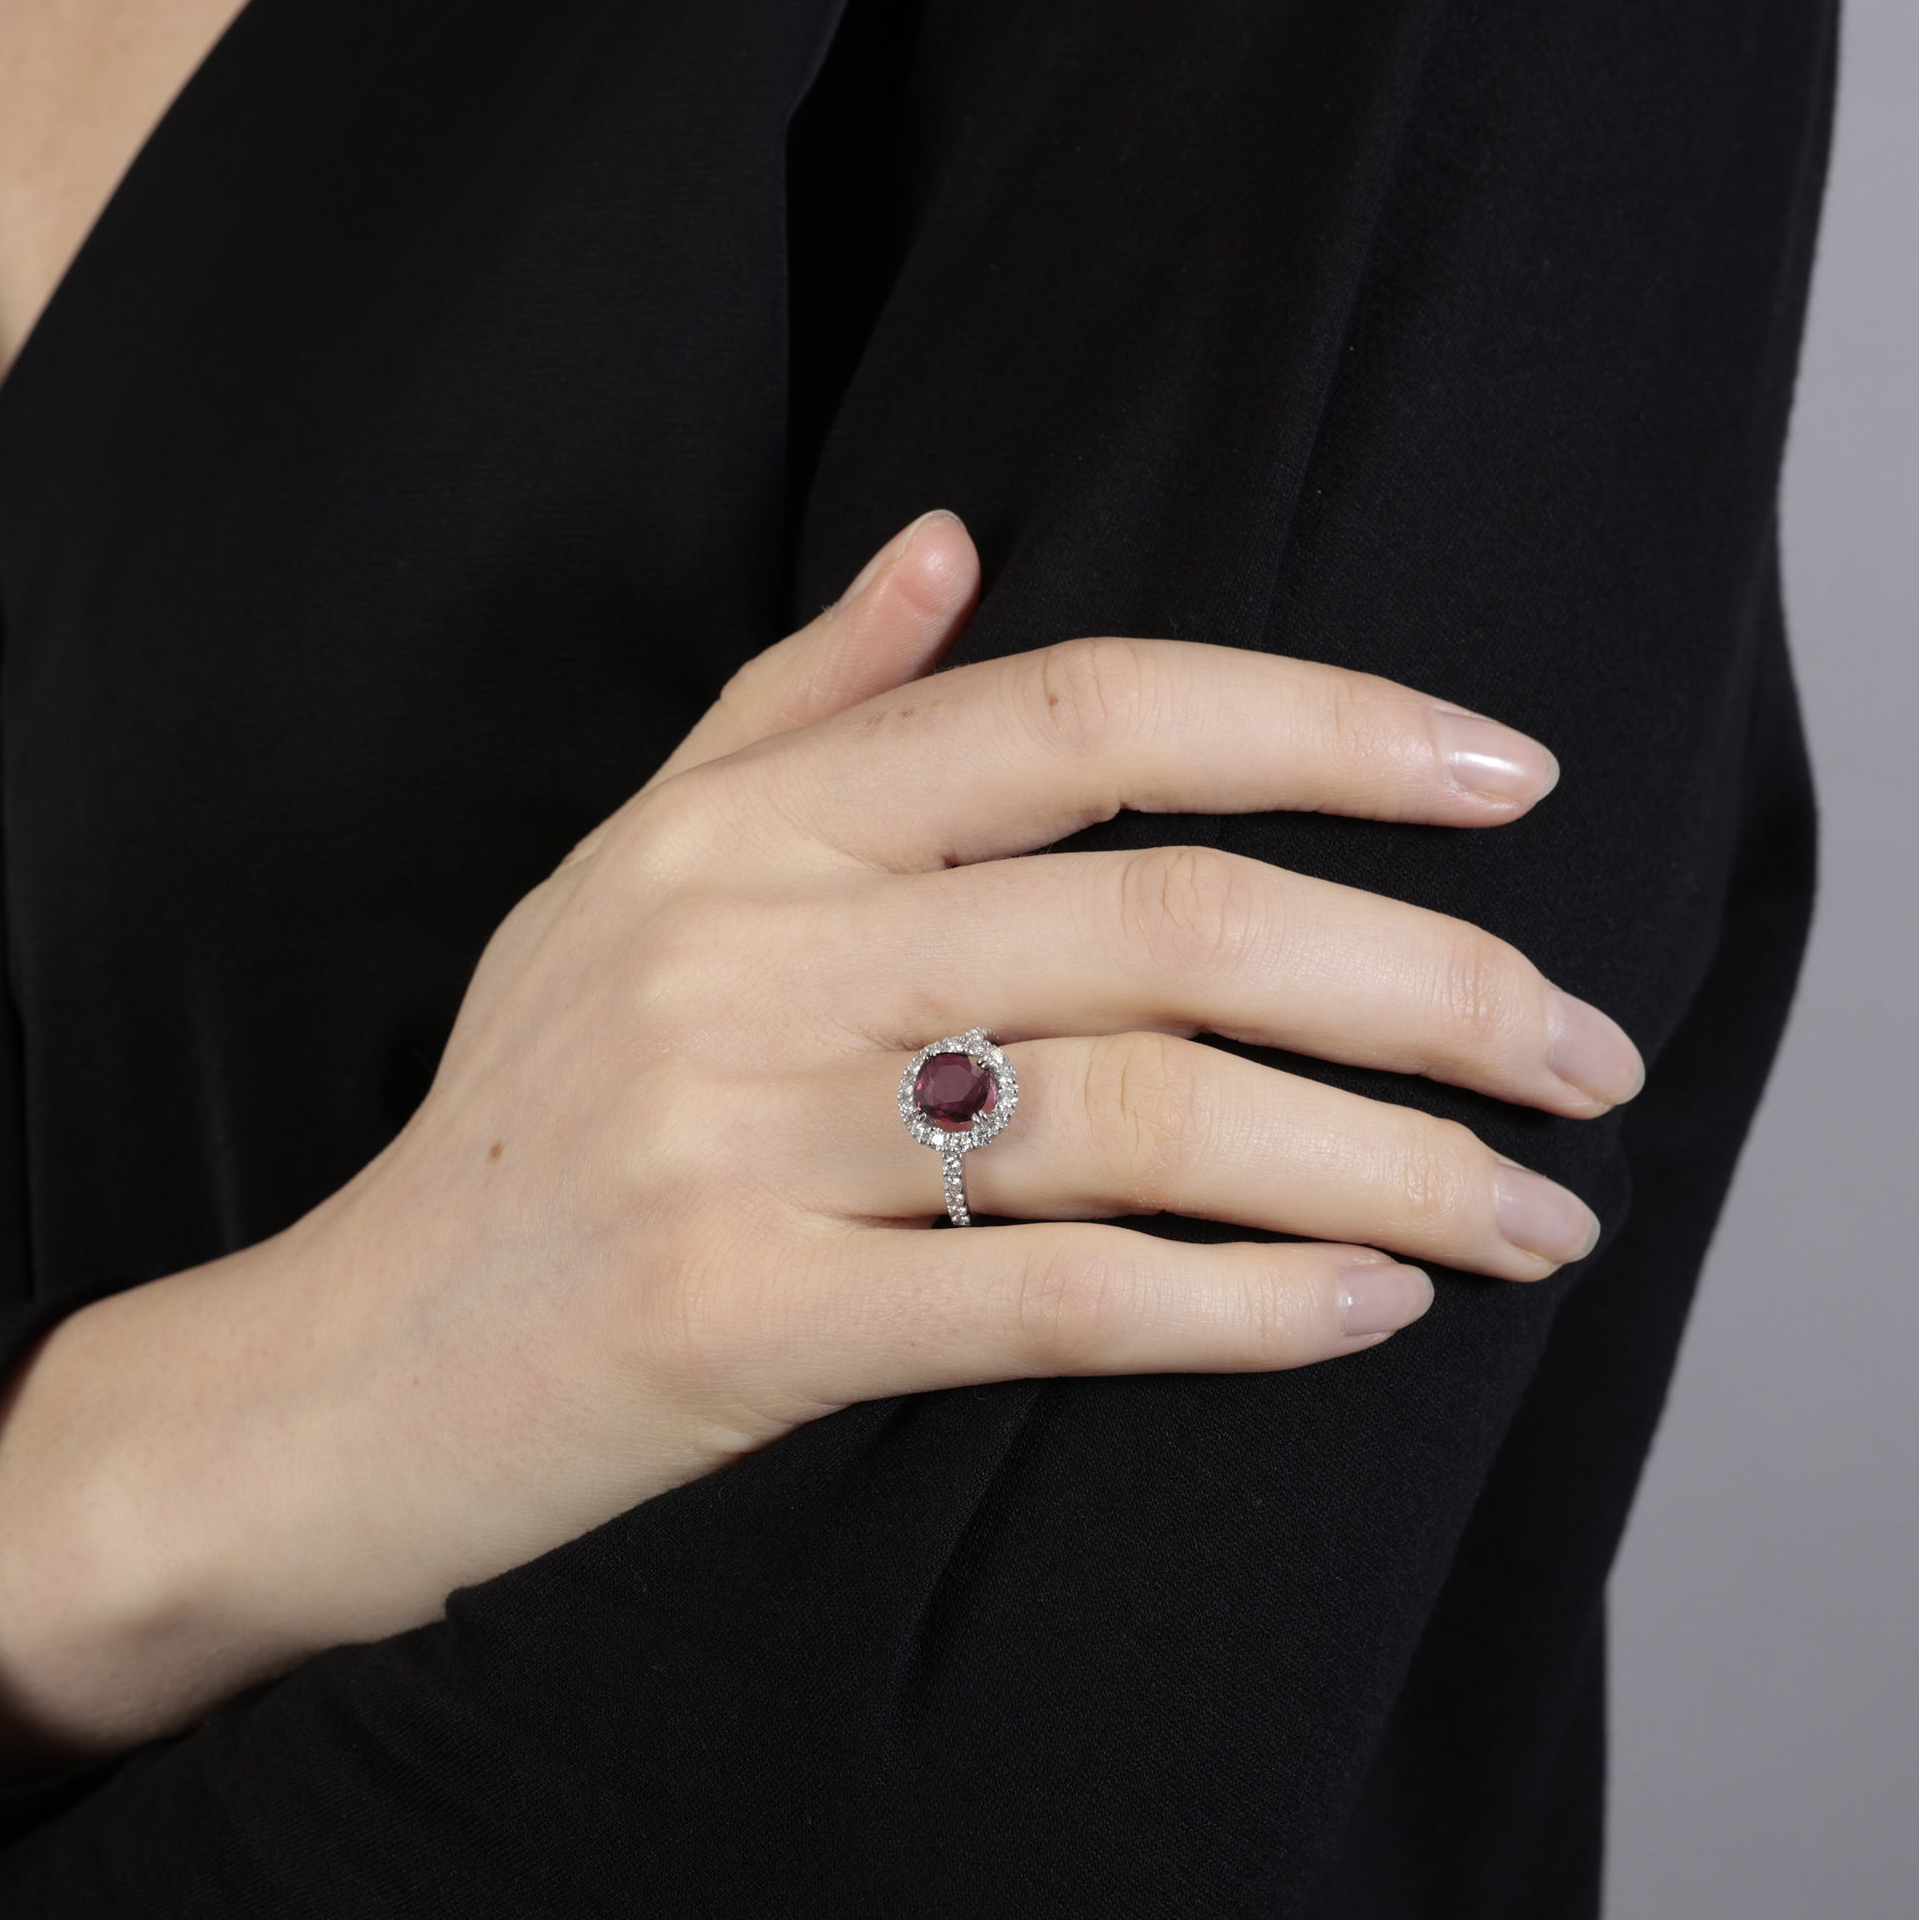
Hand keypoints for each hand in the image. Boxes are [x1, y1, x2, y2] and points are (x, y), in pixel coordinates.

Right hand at [0, 512, 1637, 1775]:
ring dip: (1392, 1169)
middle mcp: (732, 950)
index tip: (1509, 778)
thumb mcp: (615, 885)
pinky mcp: (733, 1320)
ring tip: (1530, 1219)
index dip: (1320, 725)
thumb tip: (955, 539)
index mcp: (729, 827)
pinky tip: (1367, 1312)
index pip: (1076, 712)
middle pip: (1164, 917)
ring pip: (1144, 1113)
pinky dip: (1243, 1309)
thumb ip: (794, 713)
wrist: (333, 1380)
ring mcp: (727, 1134)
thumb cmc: (511, 1134)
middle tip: (1585, 1054)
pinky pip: (1047, 1298)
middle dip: (1431, 984)